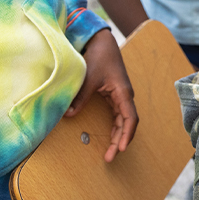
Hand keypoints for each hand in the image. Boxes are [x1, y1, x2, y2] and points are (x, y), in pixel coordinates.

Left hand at [66, 30, 137, 161]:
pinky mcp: (113, 94)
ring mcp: (120, 96)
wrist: (102, 41)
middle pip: (126, 123)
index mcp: (123, 93)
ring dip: (117, 135)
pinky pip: (116, 115)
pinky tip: (108, 136)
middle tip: (109, 157)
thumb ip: (80, 97)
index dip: (126, 134)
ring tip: (109, 151)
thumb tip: (69, 116)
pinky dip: (114, 126)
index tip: (120, 148)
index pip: (129, 118)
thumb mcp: (89, 77)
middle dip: (119, 141)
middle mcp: (125, 96)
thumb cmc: (99, 56)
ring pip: (122, 120)